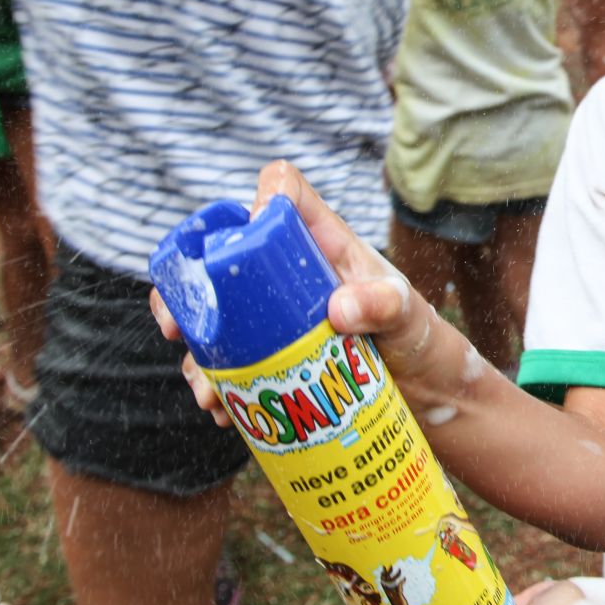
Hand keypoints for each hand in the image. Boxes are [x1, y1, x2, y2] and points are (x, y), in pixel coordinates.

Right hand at [151, 162, 440, 410]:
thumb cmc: (419, 336)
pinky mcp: (274, 359)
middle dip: (190, 288)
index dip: (264, 196)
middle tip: (177, 324)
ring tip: (208, 390)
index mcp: (323, 243)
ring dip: (199, 353)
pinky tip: (224, 410)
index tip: (248, 227)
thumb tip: (338, 308)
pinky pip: (231, 367)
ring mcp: (277, 319)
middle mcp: (290, 276)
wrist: (427, 391)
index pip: (286, 194)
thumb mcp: (408, 316)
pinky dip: (218, 388)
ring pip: (217, 321)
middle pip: (225, 260)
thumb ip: (385, 305)